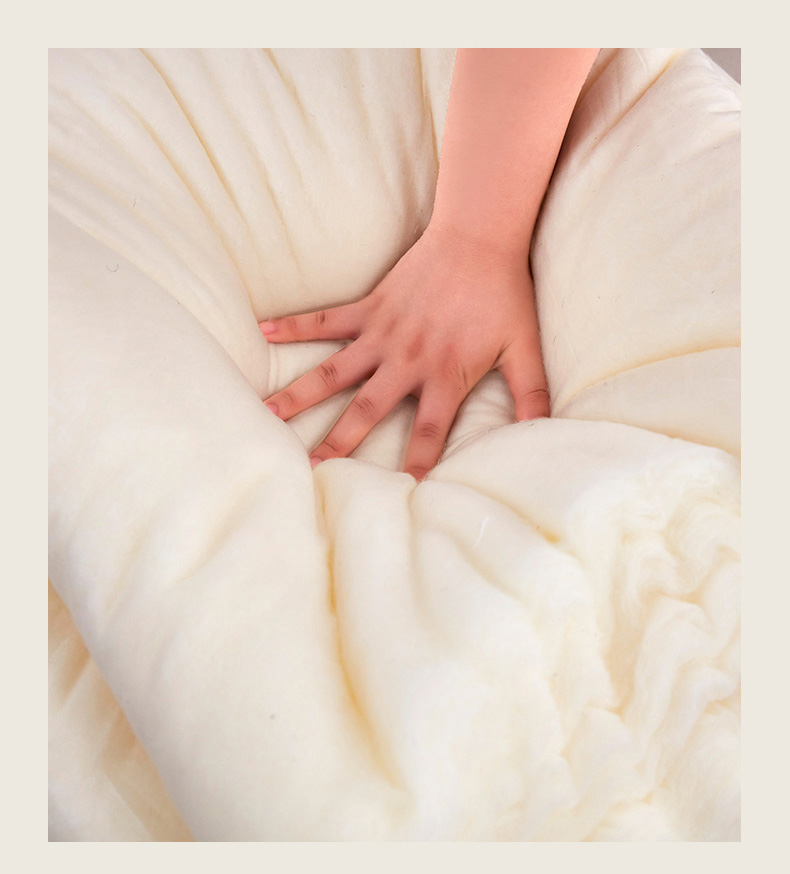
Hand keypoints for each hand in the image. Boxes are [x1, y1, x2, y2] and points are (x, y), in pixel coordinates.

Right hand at [259, 225, 549, 480]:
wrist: (479, 237)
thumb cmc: (504, 295)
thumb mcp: (524, 349)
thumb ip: (532, 395)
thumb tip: (543, 434)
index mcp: (444, 376)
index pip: (427, 433)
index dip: (414, 466)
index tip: (396, 497)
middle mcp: (407, 360)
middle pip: (366, 410)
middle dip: (338, 443)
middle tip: (309, 469)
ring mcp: (383, 333)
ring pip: (334, 371)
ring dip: (300, 394)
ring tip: (266, 414)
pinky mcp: (370, 307)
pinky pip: (326, 319)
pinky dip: (294, 325)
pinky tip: (262, 331)